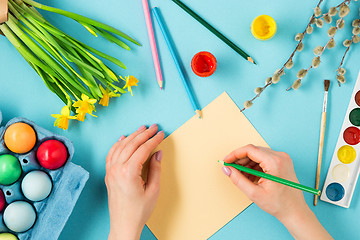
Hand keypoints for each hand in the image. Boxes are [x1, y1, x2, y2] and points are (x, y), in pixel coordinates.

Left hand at [105, 124, 164, 239]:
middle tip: (154, 127)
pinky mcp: (108, 175)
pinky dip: (117, 144)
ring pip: (120, 147)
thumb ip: (155, 169)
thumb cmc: (139, 211)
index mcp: (129, 172)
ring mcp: (110, 171)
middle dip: (144, 134)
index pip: (143, 149)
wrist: (124, 225)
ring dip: (132, 136)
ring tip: (141, 129)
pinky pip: (111, 154)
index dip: (153, 140)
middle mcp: (117, 169)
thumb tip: (157, 153)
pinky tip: (123, 139)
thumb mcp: (153, 190)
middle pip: (131, 144)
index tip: (161, 133)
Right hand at [222, 145, 331, 239]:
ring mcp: (283, 159)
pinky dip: (254, 166)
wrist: (295, 211)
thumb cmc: (279, 204)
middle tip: (230, 169)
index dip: (234, 154)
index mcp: (275, 162)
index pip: (249, 150)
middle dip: (240, 160)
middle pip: (253, 151)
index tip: (226, 161)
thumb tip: (226, 169)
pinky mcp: (282, 162)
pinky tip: (250, 176)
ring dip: (247, 163)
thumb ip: (238, 179)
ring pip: (258, 154)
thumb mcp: (254, 193)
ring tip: (241, 176)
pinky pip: (264, 159)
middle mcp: (280, 157)